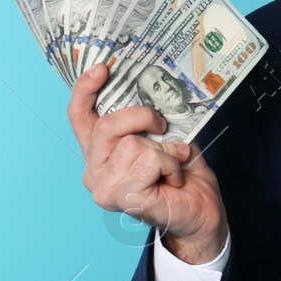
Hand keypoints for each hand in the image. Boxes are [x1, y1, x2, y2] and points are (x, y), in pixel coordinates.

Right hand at [68, 63, 226, 262]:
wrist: (201, 211)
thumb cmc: (182, 174)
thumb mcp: (165, 136)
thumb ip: (148, 117)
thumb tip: (151, 88)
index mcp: (100, 151)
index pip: (80, 117)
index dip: (85, 89)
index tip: (103, 68)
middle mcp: (94, 169)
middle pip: (107, 125)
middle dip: (142, 117)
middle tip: (162, 126)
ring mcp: (103, 186)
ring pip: (133, 144)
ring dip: (165, 151)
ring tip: (173, 166)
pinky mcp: (120, 197)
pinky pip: (148, 160)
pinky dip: (170, 165)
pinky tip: (174, 180)